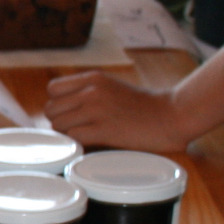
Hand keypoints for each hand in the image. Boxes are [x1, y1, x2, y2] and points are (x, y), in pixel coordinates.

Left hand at [46, 72, 195, 151]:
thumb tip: (60, 108)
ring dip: (67, 136)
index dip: (58, 104)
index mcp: (93, 78)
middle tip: (78, 129)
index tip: (70, 114)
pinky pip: (73, 138)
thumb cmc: (142, 106)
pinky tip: (89, 145)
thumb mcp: (111, 87)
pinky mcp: (105, 129)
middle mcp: (92, 91)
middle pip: (51, 110)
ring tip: (85, 138)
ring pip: (58, 125)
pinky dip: (76, 145)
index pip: (52, 89)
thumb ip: (87, 91)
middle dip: (60, 122)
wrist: (172, 115)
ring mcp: (97, 110)